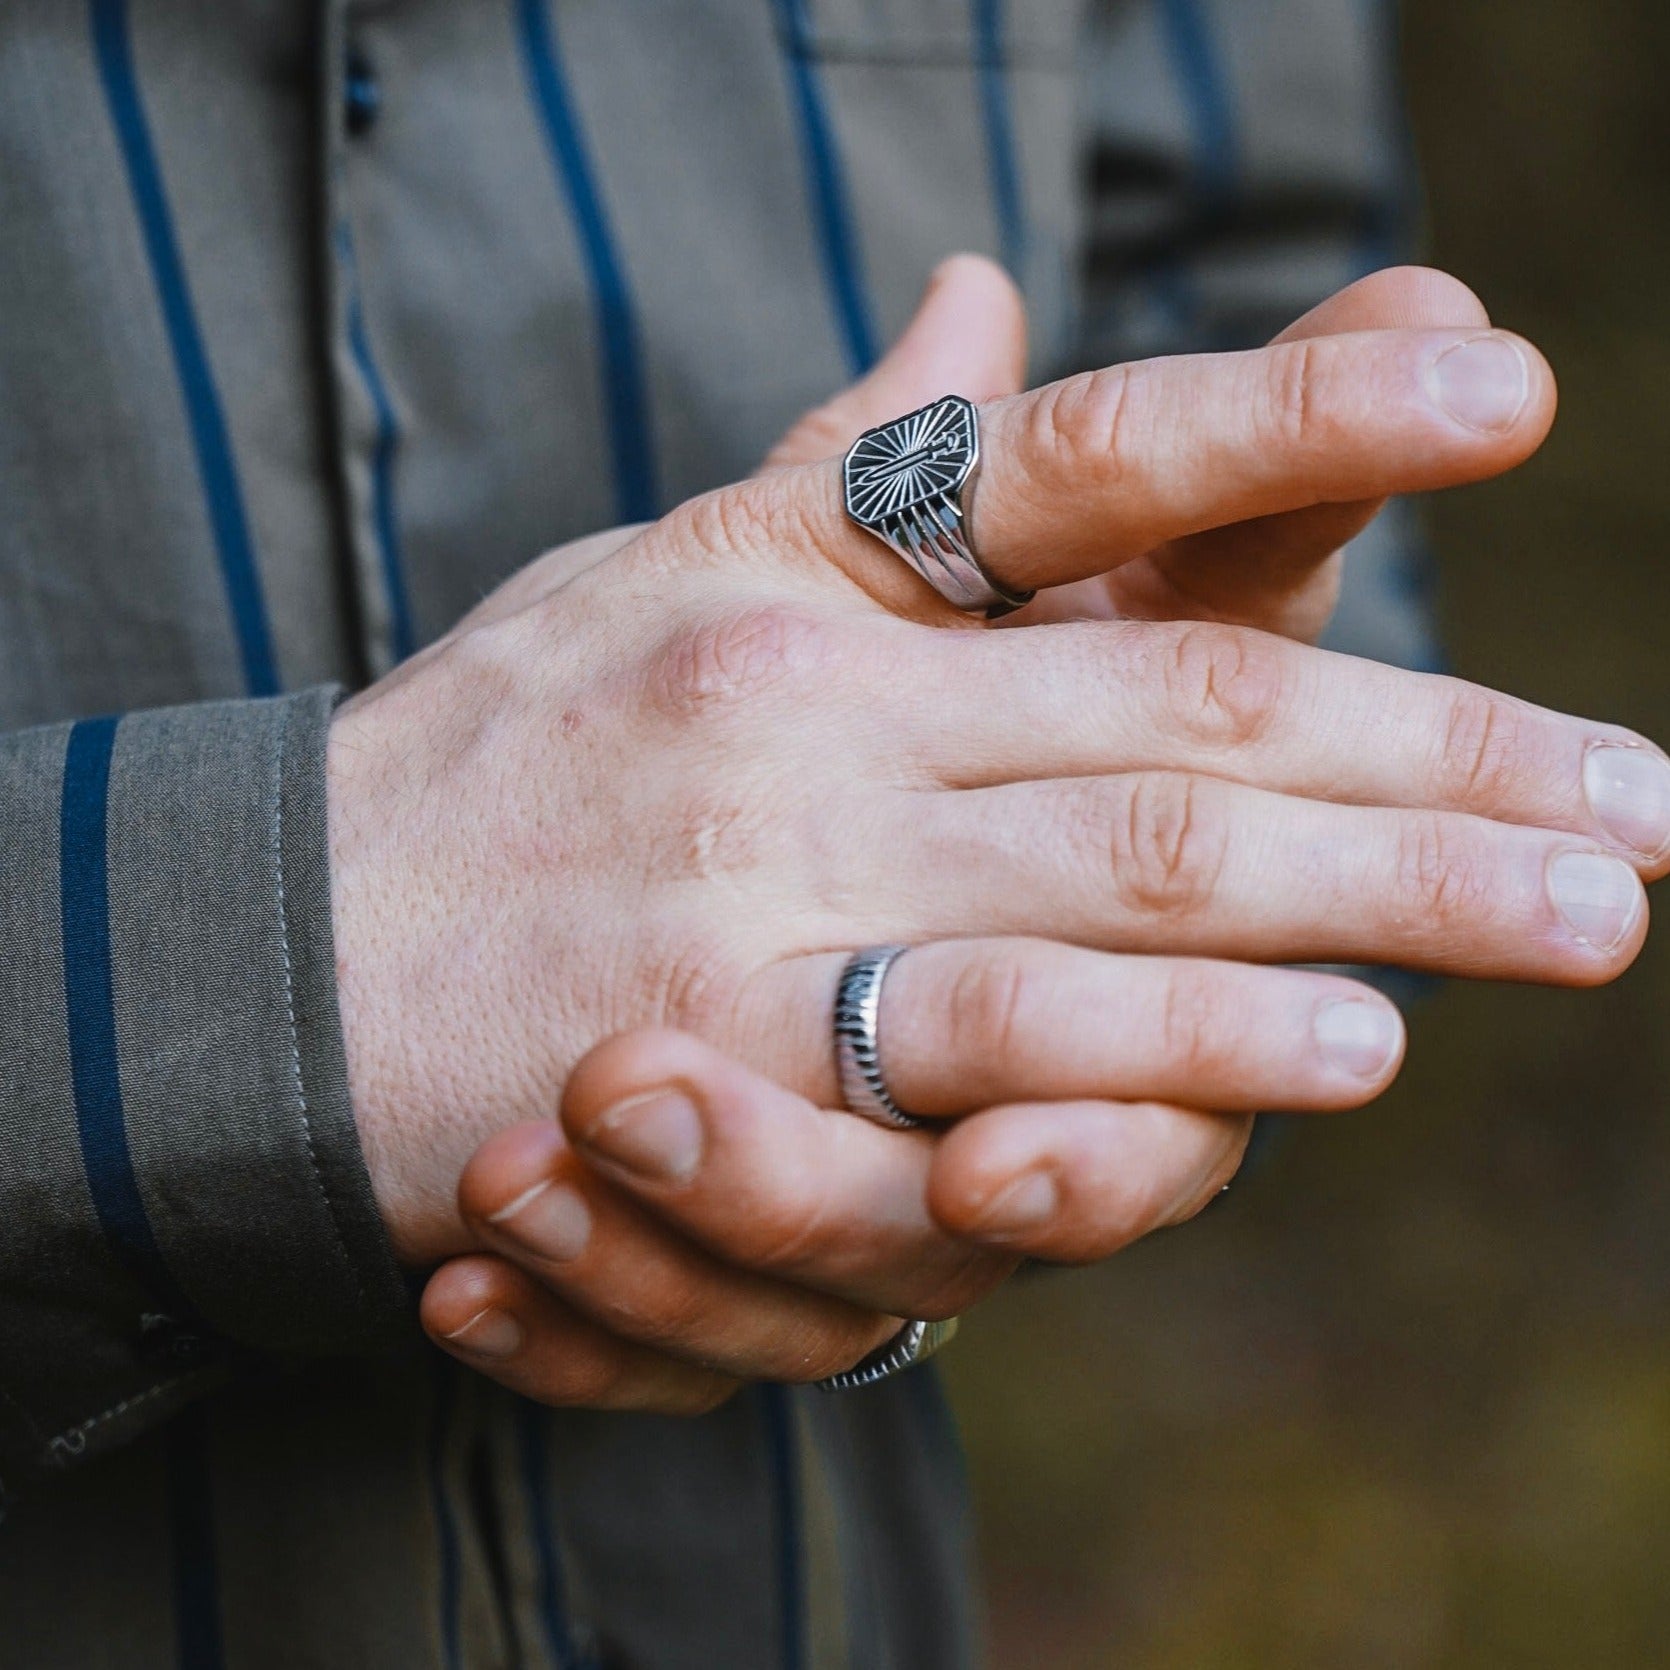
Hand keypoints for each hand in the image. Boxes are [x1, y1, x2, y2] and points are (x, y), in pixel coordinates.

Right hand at [332, 255, 1655, 1304]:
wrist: (280, 947)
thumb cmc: (499, 758)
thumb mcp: (663, 566)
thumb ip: (851, 460)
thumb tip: (981, 287)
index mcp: (797, 569)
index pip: (1074, 458)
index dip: (1291, 403)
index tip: (1497, 371)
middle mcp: (803, 712)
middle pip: (1177, 715)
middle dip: (1437, 758)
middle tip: (1636, 807)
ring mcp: (769, 893)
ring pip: (1121, 889)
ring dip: (1369, 910)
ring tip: (1565, 916)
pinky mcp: (730, 1073)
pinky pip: (989, 1071)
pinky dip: (1177, 1069)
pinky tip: (1324, 1066)